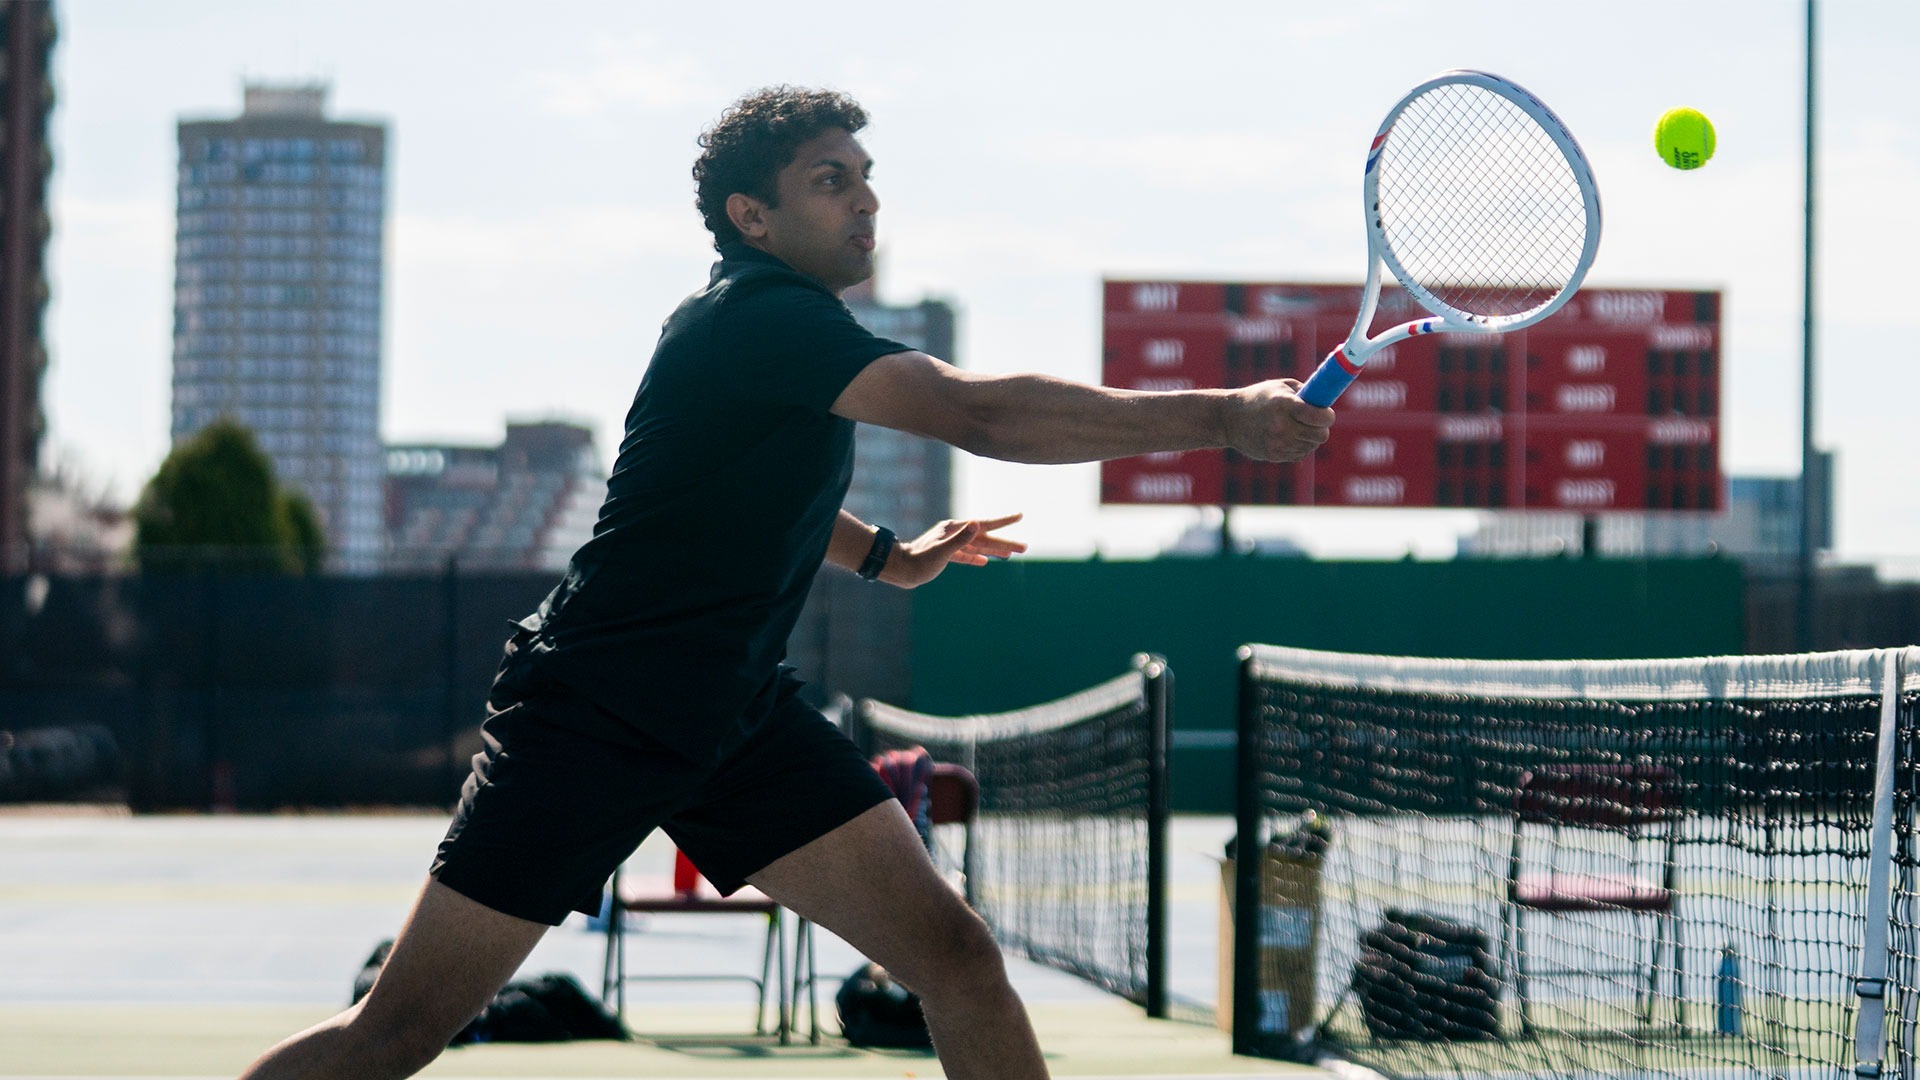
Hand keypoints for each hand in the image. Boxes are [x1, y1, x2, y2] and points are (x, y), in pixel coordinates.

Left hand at [881, 513, 1026, 588]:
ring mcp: (950, 544)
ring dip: (994, 550)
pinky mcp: (945, 555)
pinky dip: (976, 558)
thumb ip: (960, 539)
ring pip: (977, 547)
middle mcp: (954, 533)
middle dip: (1005, 542)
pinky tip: (985, 562)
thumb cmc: (918, 561)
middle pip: (984, 537)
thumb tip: (977, 525)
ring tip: (1012, 554)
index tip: (1020, 516)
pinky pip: (965, 555)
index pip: (984, 524)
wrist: (900, 569)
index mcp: (954, 529)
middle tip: (1024, 547)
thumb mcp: (941, 551)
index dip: (1003, 522)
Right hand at [1222, 379, 1334, 461]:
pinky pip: (1299, 454)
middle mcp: (1282, 425)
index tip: (1325, 413)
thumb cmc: (1258, 398)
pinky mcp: (1274, 456)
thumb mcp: (1280, 387)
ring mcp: (1277, 443)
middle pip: (1321, 435)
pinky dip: (1297, 446)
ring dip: (1308, 437)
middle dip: (1320, 428)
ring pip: (1311, 446)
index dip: (1327, 416)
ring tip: (1293, 427)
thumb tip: (1327, 402)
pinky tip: (1284, 436)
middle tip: (1313, 421)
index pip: (1320, 417)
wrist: (1228, 419)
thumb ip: (1305, 393)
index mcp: (1284, 404)